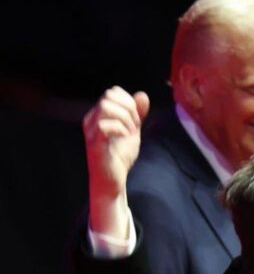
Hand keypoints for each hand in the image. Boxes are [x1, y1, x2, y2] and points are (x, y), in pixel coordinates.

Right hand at [83, 85, 149, 235]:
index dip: (129, 102)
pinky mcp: (94, 144)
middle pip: (108, 96)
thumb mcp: (132, 131)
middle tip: (134, 127)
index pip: (113, 92)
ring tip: (130, 133)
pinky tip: (125, 137)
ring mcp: (91, 131)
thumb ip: (137, 114)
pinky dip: (119, 129)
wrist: (113, 181)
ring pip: (105, 107)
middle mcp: (91, 119)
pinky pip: (103, 126)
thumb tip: (143, 95)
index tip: (136, 121)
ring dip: (124, 118)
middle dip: (128, 109)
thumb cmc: (119, 157)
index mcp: (98, 114)